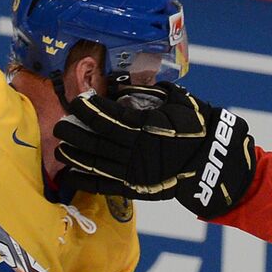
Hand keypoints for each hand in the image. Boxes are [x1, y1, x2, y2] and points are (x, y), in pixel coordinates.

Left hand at [55, 82, 254, 217]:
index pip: (108, 116)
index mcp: (145, 126)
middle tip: (59, 125)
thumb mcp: (176, 100)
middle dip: (74, 132)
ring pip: (97, 162)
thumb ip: (149, 91)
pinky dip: (86, 181)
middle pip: (96, 140)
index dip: (88, 108)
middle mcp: (136, 149)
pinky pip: (105, 185)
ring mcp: (134, 170)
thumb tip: (121, 84)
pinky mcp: (136, 187)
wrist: (212, 159)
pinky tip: (71, 175)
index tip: (76, 100)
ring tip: (61, 150)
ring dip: (75, 156)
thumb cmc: (197, 125)